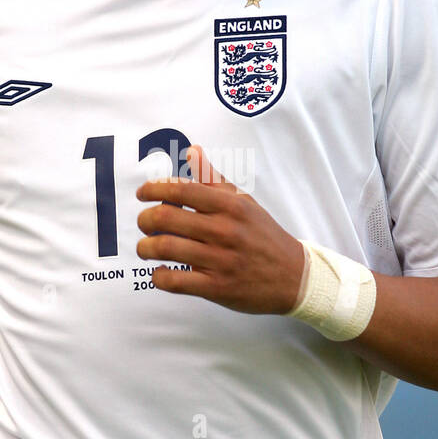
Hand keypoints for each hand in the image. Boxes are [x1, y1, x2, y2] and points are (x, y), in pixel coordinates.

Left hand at [135, 144, 305, 314]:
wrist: (294, 276)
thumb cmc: (263, 236)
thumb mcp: (243, 202)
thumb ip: (213, 179)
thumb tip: (192, 151)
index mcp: (230, 206)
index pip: (181, 190)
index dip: (154, 189)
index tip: (142, 193)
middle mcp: (224, 230)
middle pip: (166, 217)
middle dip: (145, 219)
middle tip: (144, 223)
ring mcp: (220, 260)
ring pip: (165, 248)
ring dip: (146, 247)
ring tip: (145, 247)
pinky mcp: (217, 287)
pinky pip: (176, 281)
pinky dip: (159, 276)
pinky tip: (160, 272)